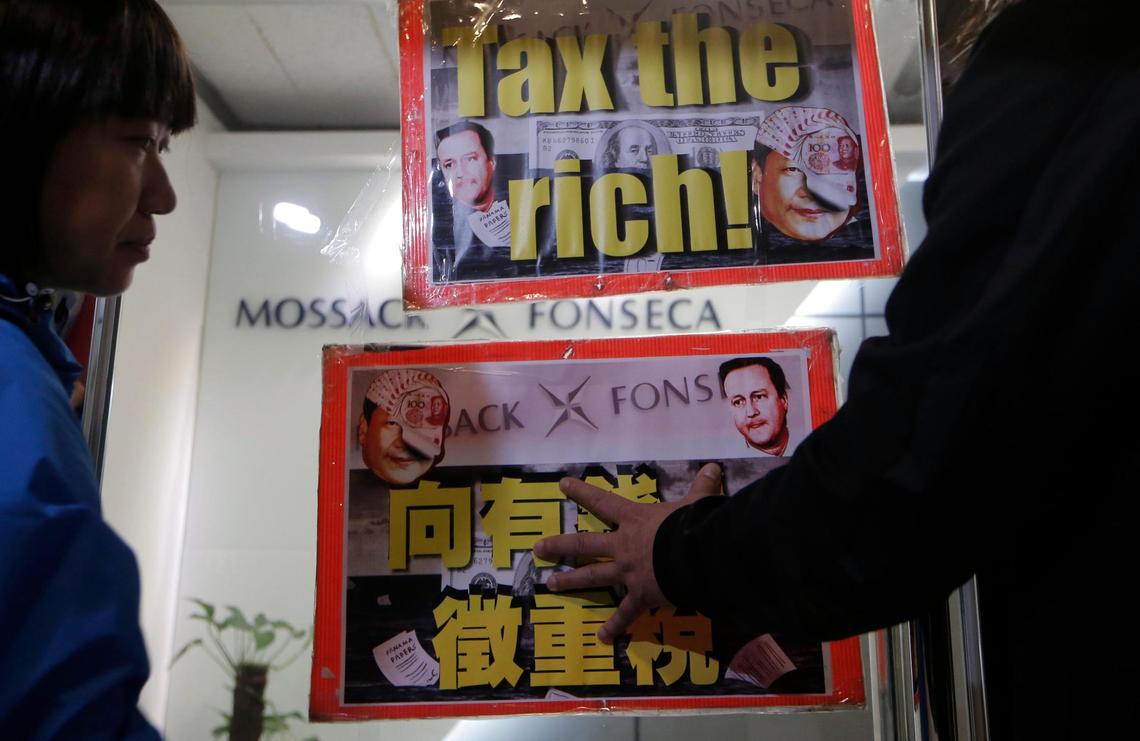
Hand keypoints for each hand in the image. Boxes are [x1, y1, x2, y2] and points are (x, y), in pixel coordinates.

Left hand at [534, 462, 722, 642]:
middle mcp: (623, 545)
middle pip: (584, 544)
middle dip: (559, 545)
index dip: (582, 492)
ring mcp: (627, 572)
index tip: (562, 485)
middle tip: (538, 548)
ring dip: (570, 581)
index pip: (603, 502)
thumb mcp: (697, 502)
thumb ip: (702, 486)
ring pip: (592, 576)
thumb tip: (714, 467)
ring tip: (549, 584)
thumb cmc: (691, 525)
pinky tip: (602, 637)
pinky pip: (624, 613)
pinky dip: (614, 626)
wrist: (696, 555)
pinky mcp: (639, 595)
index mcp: (634, 520)